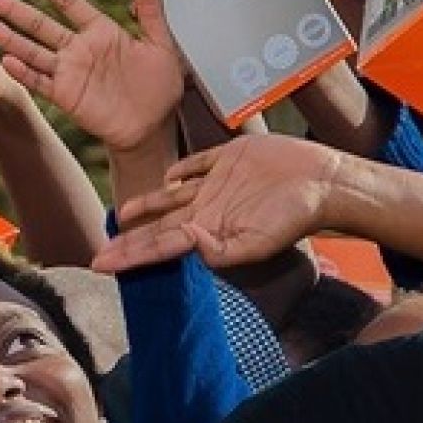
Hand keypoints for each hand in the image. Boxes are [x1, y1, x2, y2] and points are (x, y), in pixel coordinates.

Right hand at [0, 0, 182, 150]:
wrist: (152, 128)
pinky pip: (40, 81)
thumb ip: (150, 9)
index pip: (68, 1)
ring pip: (33, 51)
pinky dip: (23, 72)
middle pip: (40, 25)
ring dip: (10, 38)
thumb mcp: (161, 43)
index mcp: (101, 32)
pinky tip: (7, 60)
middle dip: (15, 9)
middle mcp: (79, 49)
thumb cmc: (158, 89)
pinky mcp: (65, 96)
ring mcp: (69, 72)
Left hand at [93, 134, 342, 272]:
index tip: (99, 264)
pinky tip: (167, 177)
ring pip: (171, 198)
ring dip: (147, 205)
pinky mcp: (228, 158)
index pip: (159, 247)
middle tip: (100, 252)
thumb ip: (220, 251)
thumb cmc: (294, 217)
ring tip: (123, 213)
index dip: (129, 256)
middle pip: (158, 228)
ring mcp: (216, 185)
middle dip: (129, 241)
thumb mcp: (257, 244)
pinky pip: (196, 165)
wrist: (324, 182)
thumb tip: (186, 242)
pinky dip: (180, 170)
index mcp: (208, 231)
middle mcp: (206, 210)